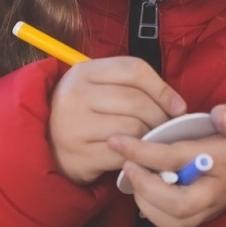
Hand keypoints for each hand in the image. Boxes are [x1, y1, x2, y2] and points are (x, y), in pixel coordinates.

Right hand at [47, 56, 185, 183]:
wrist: (47, 144)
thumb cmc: (85, 113)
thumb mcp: (101, 88)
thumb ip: (134, 87)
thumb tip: (178, 106)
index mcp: (83, 71)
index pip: (134, 69)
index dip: (162, 89)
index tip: (178, 107)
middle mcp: (74, 96)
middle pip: (135, 101)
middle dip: (161, 117)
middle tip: (168, 129)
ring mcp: (72, 127)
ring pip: (133, 129)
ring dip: (151, 138)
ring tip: (154, 141)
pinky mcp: (78, 156)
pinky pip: (122, 154)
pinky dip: (136, 156)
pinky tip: (138, 156)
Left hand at [110, 99, 225, 226]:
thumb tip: (221, 117)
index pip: (178, 158)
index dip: (144, 151)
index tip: (119, 141)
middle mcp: (220, 189)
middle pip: (178, 203)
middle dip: (145, 186)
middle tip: (126, 167)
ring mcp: (214, 207)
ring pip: (175, 220)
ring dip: (147, 203)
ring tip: (134, 179)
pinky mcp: (208, 217)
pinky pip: (178, 226)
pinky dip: (155, 214)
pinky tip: (146, 193)